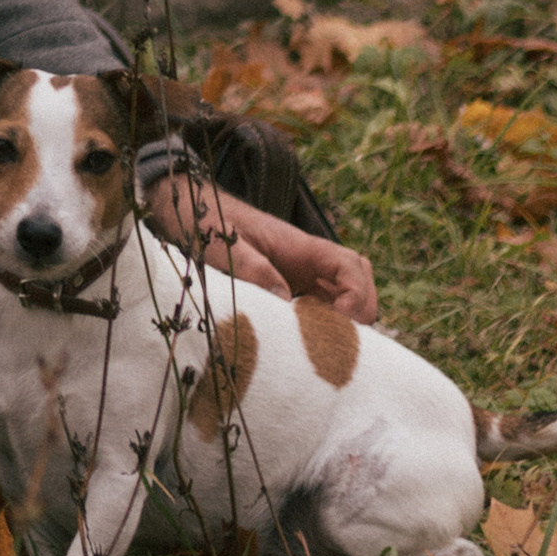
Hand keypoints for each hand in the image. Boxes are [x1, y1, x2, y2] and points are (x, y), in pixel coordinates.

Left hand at [141, 178, 376, 323]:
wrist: (194, 210)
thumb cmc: (209, 224)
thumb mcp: (227, 246)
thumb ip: (254, 270)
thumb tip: (286, 304)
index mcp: (301, 244)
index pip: (350, 265)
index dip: (356, 294)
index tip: (340, 320)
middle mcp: (310, 258)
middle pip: (360, 280)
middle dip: (362, 310)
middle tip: (342, 340)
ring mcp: (304, 271)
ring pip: (346, 293)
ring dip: (348, 318)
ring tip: (329, 345)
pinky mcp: (293, 283)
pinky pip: (324, 302)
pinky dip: (328, 322)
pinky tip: (310, 342)